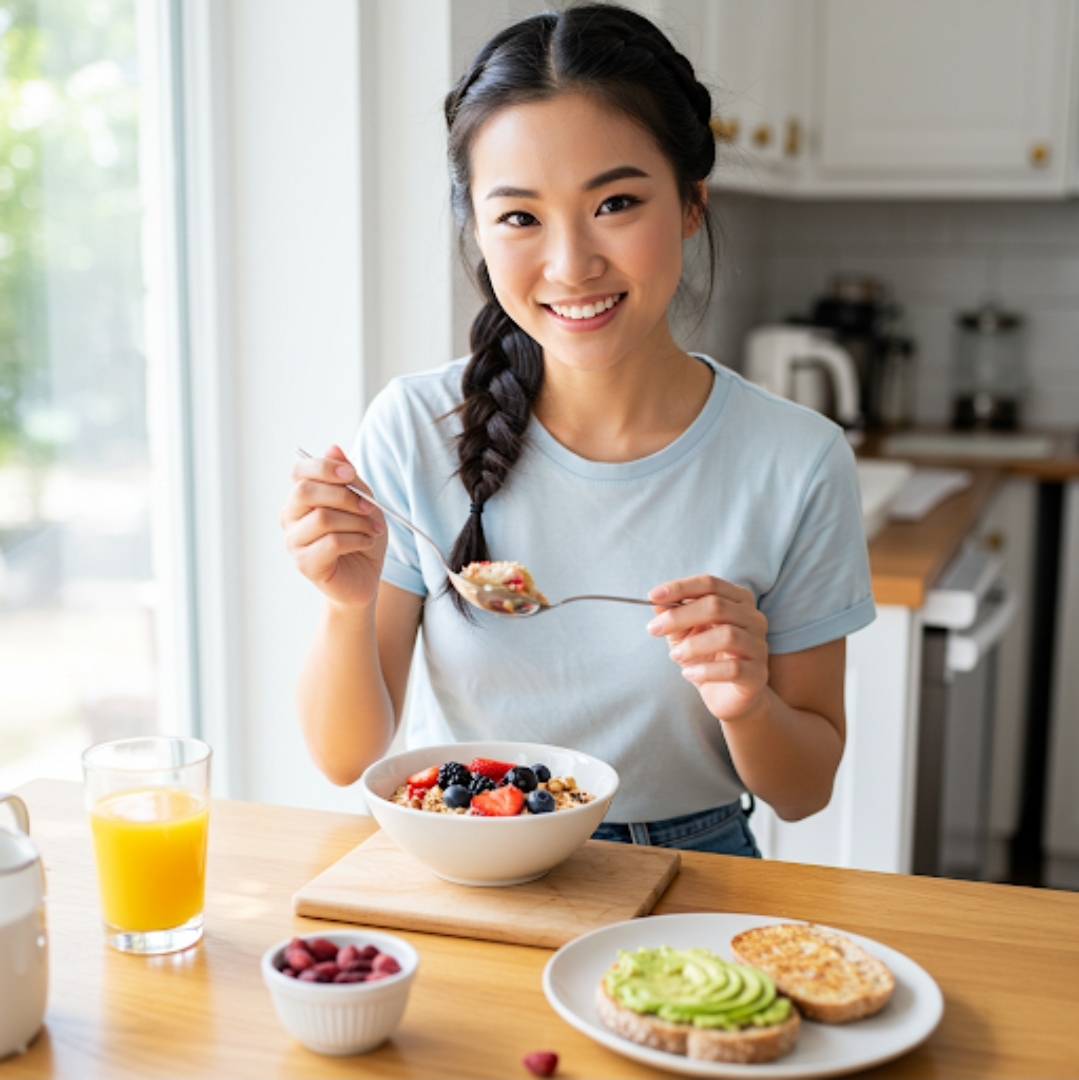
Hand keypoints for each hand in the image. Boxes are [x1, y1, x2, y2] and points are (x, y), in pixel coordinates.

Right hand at [280, 445, 387, 608]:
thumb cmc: (360, 537)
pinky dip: (356, 539)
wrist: (365, 578)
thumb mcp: (363, 502)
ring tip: (373, 529)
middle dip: (344, 496)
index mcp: (301, 498)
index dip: (324, 467)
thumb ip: (349, 478)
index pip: (299, 471)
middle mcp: (290, 517)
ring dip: (357, 521)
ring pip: (322, 518)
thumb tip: (333, 448)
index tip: (350, 474)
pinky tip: (366, 542)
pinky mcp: (305, 564)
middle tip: (370, 507)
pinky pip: (331, 543)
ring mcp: (294, 542)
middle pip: (305, 492)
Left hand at [646, 575, 769, 721]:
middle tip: (653, 629)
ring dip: (693, 645)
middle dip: (679, 616)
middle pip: (716, 606)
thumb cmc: (707, 657)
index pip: (709, 584)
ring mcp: (759, 646)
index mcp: (738, 600)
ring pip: (727, 636)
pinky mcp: (757, 674)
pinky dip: (706, 671)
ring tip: (674, 655)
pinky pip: (733, 668)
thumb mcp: (685, 633)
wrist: (727, 695)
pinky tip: (689, 674)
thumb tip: (657, 603)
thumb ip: (674, 615)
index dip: (680, 587)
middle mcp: (754, 618)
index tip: (652, 597)